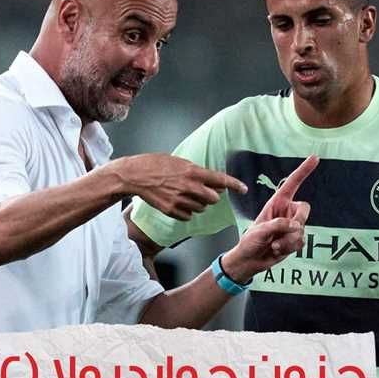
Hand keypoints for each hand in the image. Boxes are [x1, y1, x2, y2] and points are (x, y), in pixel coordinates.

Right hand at [110, 154, 246, 220]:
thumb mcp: (179, 162)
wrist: (135, 176)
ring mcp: (180, 200)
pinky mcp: (171, 210)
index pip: (220, 179)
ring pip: (201, 208)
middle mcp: (189, 186)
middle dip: (212, 196)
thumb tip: (211, 179)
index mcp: (192, 171)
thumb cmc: (155, 164)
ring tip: (185, 194)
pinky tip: (178, 203)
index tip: (244, 189)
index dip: (235, 185)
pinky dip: (187, 211)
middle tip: (205, 192)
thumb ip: (196, 171)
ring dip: (198, 204)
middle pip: (213, 198)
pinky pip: (188, 216)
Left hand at [223, 155, 317, 280]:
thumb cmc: (251, 241)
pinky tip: (278, 249)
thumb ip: (278, 225)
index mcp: (277, 202)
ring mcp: (292, 226)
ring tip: (273, 245)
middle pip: (304, 209)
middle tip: (284, 231)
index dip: (304, 170)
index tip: (315, 158)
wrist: (251, 260)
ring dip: (287, 241)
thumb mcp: (260, 230)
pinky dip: (289, 248)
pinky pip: (301, 241)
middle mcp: (287, 211)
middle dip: (296, 222)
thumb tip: (295, 226)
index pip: (293, 183)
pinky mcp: (295, 239)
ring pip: (302, 229)